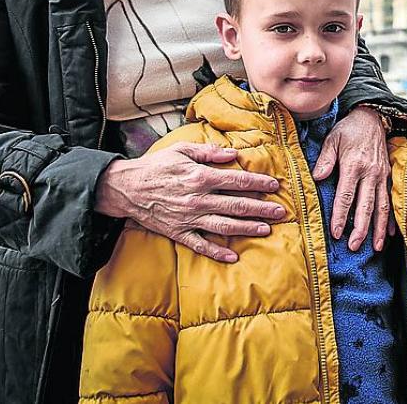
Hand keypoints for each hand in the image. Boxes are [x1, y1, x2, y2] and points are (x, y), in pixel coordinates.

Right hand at [95, 142, 283, 262]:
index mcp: (200, 177)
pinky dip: (216, 253)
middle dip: (261, 209)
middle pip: (237, 206)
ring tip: (266, 230)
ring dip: (247, 229)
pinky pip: (200, 245)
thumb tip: (232, 154)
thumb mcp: (181, 150)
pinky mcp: (178, 232)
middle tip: (280, 212)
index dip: (258, 184)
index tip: (275, 186)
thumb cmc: (156, 166)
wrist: (126, 189)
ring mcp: (189, 218)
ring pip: (224, 226)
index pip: (237, 181)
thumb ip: (208, 152)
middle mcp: (198, 199)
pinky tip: (233, 257)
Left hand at [311, 106, 393, 251]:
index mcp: (354, 165)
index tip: (336, 232)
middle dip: (361, 228)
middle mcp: (370, 173)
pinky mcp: (388, 176)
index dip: (341, 215)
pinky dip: (391, 218)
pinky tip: (389, 233)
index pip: (346, 196)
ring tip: (375, 247)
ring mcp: (382, 175)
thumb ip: (325, 159)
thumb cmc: (349, 129)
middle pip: (366, 206)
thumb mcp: (332, 138)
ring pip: (382, 206)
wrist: (372, 117)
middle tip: (354, 246)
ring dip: (378, 228)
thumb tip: (317, 177)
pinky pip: (390, 200)